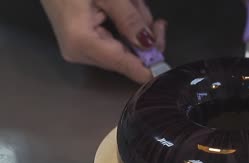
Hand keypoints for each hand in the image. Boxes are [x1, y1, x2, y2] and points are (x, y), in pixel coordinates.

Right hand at [40, 0, 166, 83]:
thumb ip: (130, 19)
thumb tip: (149, 45)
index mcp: (83, 43)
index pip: (125, 65)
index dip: (149, 68)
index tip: (168, 69)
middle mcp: (80, 54)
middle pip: (127, 59)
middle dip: (145, 40)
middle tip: (159, 23)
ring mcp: (79, 50)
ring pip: (124, 50)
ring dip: (136, 29)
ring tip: (134, 5)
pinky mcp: (81, 43)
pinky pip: (113, 42)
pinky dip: (125, 29)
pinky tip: (128, 11)